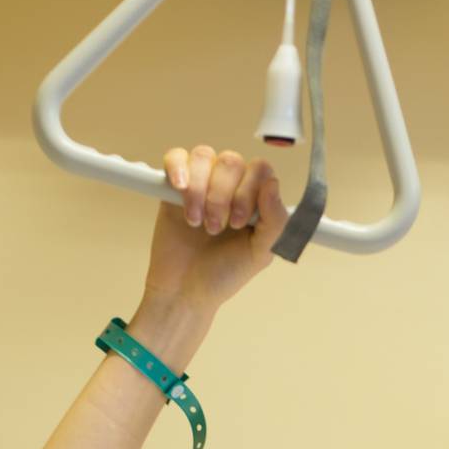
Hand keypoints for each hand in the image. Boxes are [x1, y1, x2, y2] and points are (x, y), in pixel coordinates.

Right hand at [142, 144, 289, 312]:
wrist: (185, 291)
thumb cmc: (223, 274)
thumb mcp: (259, 253)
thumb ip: (275, 221)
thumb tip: (273, 184)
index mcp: (255, 199)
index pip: (260, 169)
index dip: (249, 190)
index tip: (239, 223)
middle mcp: (229, 186)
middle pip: (231, 161)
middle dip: (222, 196)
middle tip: (215, 229)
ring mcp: (201, 183)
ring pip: (204, 156)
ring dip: (200, 190)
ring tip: (196, 222)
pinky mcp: (173, 186)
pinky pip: (176, 157)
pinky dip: (178, 168)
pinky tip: (180, 189)